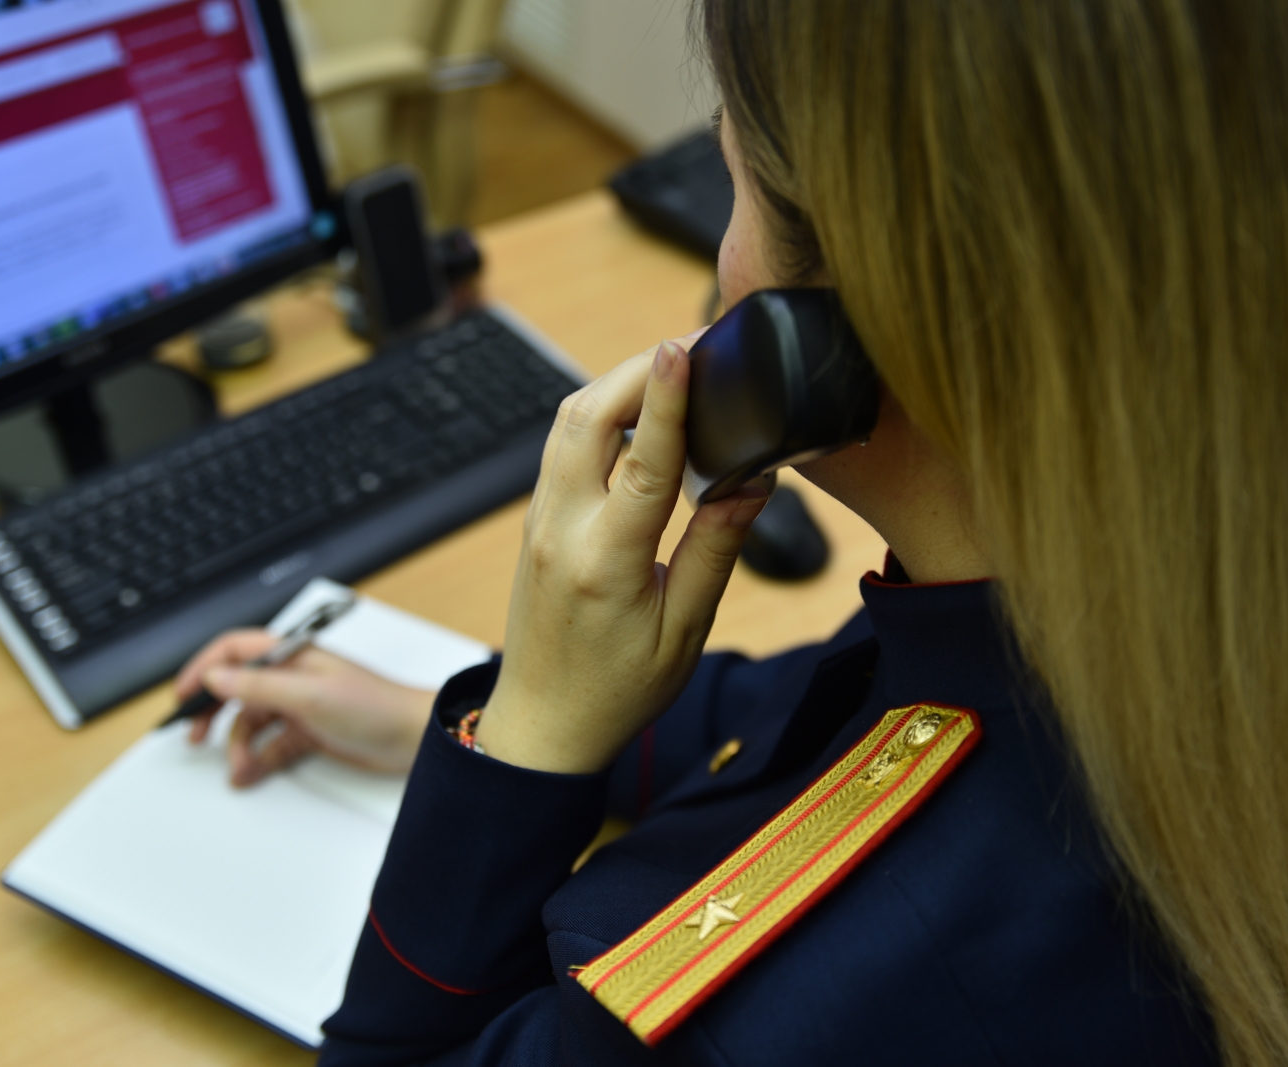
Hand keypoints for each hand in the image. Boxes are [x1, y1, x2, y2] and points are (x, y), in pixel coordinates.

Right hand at [173, 630, 436, 785]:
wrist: (414, 738)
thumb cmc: (375, 705)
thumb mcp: (309, 695)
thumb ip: (259, 685)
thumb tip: (215, 676)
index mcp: (291, 654)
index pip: (234, 649)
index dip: (204, 667)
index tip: (183, 695)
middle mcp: (292, 676)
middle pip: (236, 687)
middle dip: (213, 711)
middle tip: (195, 736)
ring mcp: (300, 705)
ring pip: (252, 722)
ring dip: (238, 745)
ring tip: (237, 767)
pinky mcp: (310, 733)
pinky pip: (271, 745)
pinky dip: (257, 760)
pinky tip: (248, 774)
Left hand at [477, 337, 768, 773]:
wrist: (541, 726)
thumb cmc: (617, 691)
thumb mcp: (685, 631)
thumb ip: (716, 551)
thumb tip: (752, 482)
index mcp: (606, 563)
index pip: (642, 462)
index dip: (667, 399)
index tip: (683, 347)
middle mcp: (561, 530)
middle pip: (586, 417)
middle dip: (638, 370)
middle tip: (693, 347)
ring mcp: (539, 521)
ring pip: (566, 424)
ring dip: (614, 387)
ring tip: (671, 372)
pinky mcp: (534, 521)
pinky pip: (561, 447)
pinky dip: (598, 416)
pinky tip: (637, 416)